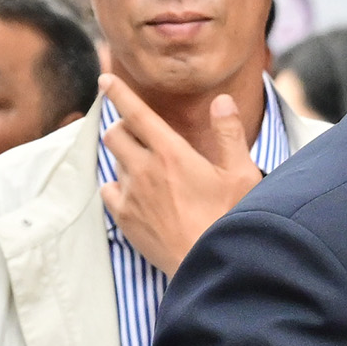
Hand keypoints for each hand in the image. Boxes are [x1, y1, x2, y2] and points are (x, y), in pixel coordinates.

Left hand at [98, 72, 263, 275]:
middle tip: (138, 132)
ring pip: (113, 162)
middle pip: (114, 134)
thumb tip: (221, 101)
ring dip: (124, 157)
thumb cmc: (230, 219)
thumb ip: (228, 134)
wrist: (210, 266)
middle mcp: (144, 170)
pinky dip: (117, 186)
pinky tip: (135, 193)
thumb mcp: (241, 174)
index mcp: (171, 153)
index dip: (118, 92)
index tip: (105, 79)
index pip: (136, 112)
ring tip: (146, 166)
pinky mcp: (125, 220)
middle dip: (122, 126)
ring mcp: (131, 196)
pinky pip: (109, 192)